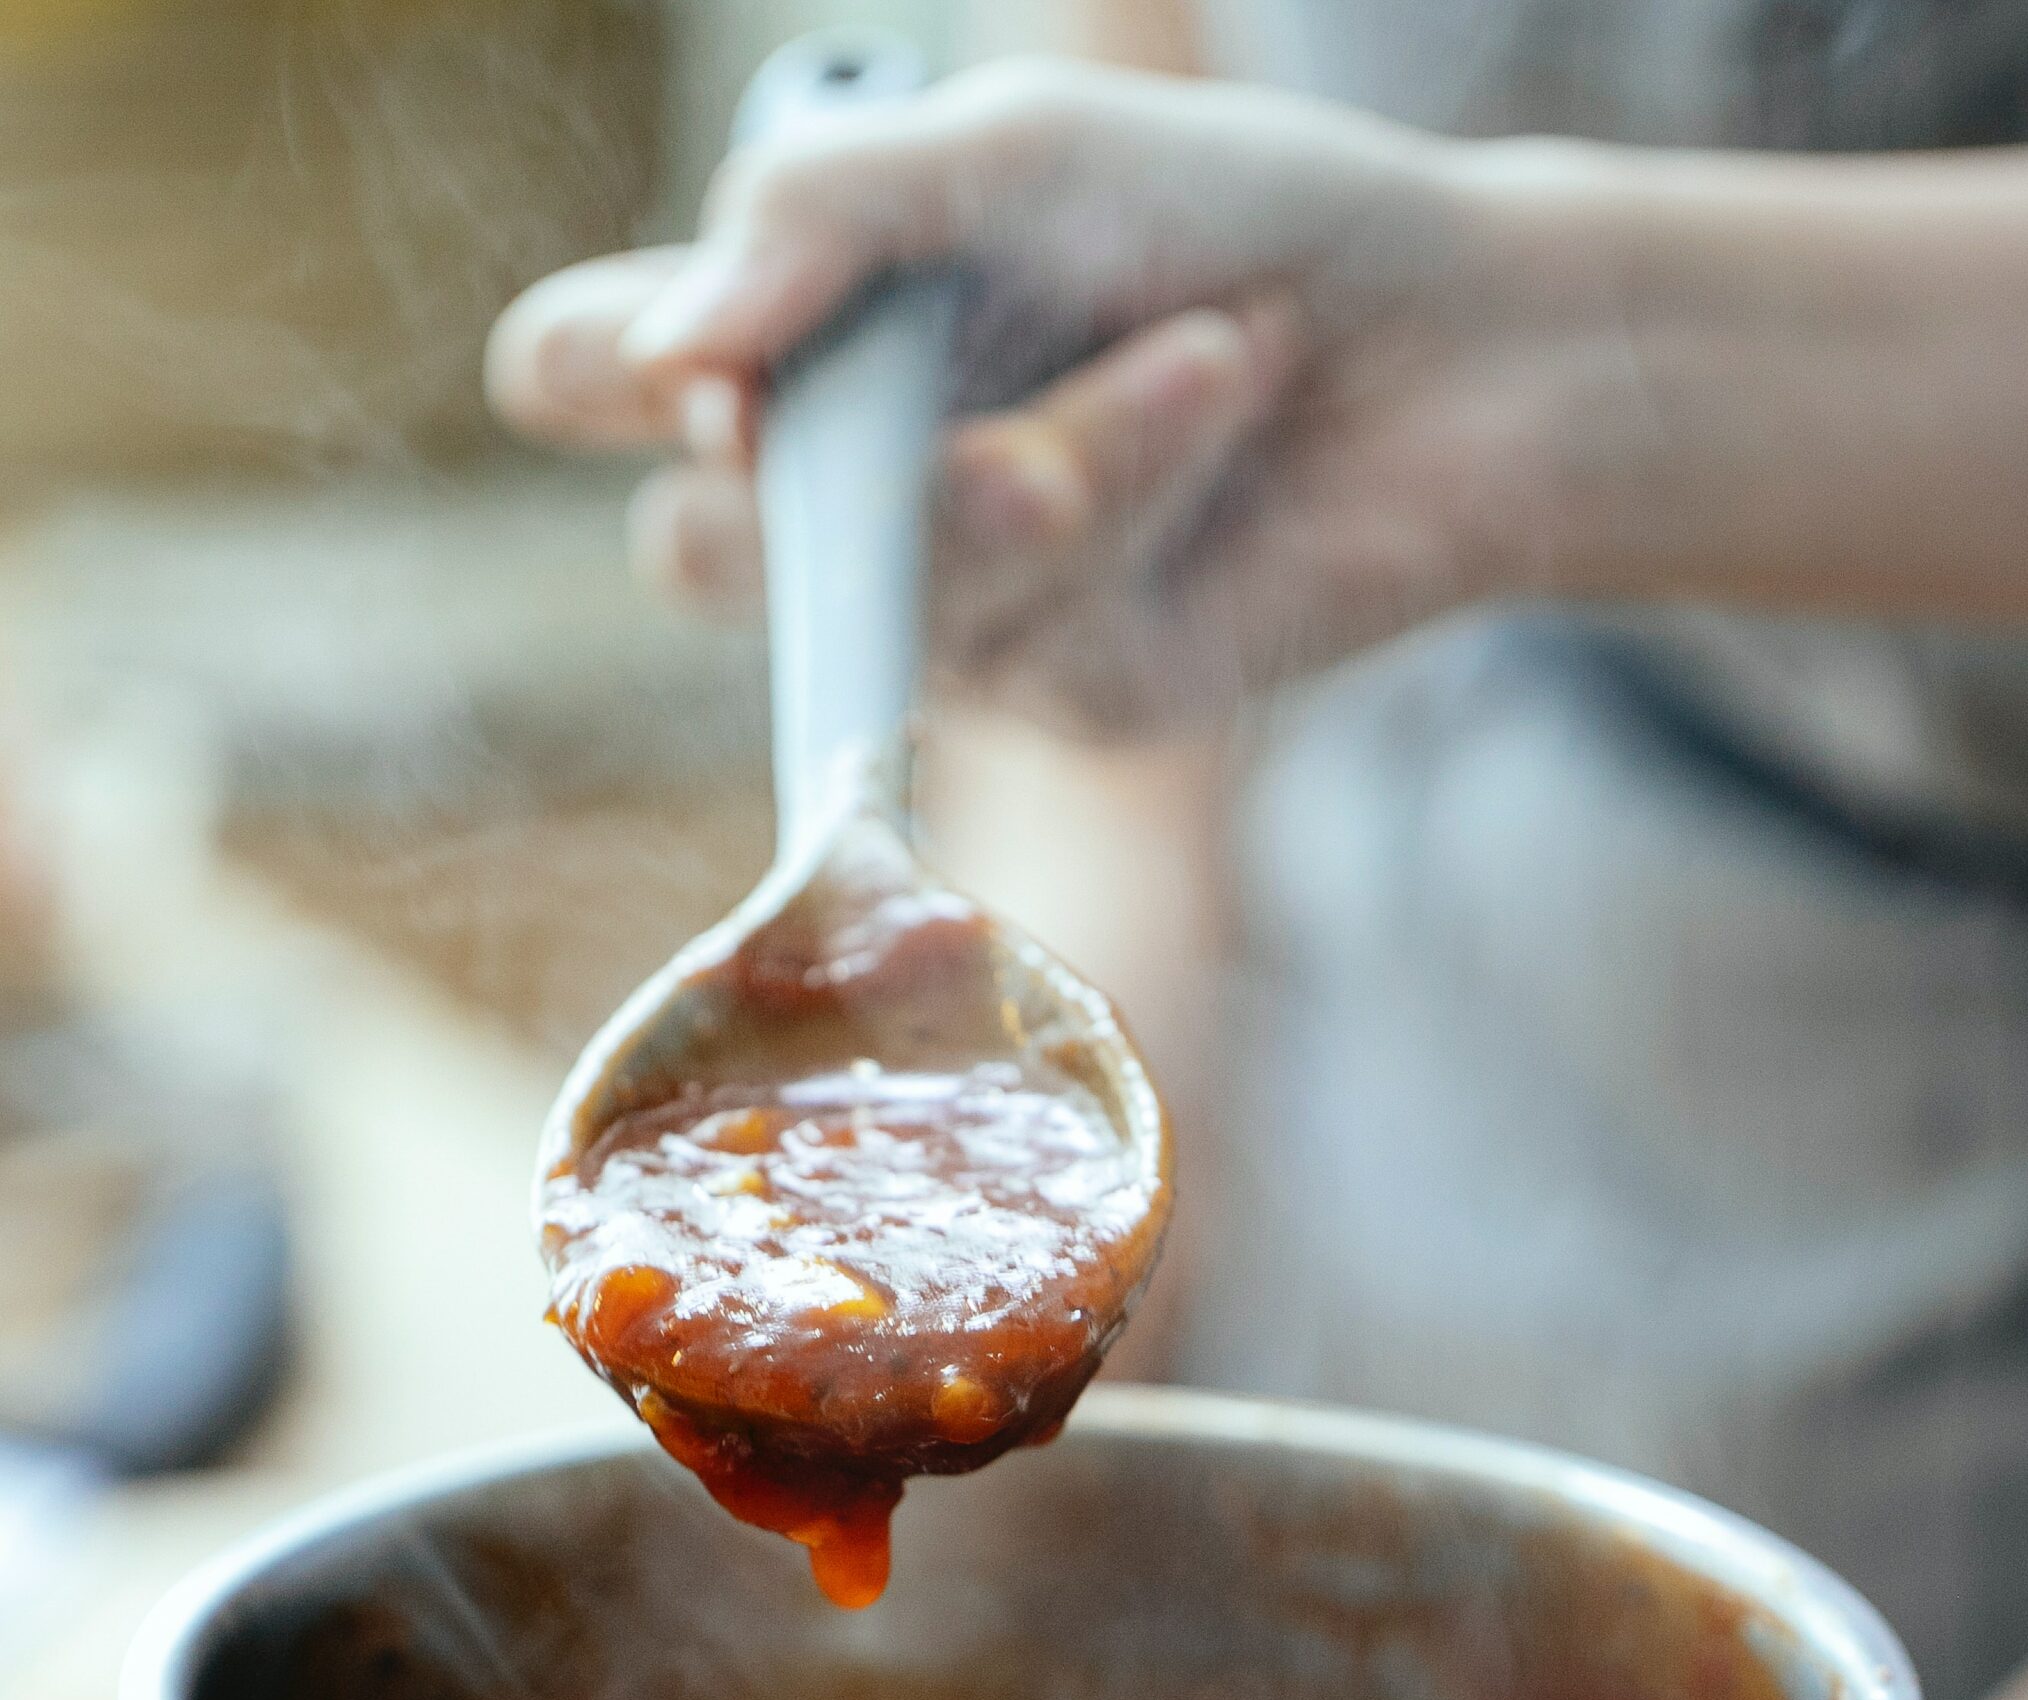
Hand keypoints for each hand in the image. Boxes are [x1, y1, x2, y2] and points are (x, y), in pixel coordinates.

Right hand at [486, 61, 1518, 736]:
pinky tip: (1226, 401)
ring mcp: (954, 614)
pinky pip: (1036, 612)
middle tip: (902, 423)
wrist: (1453, 339)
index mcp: (798, 340)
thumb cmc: (1226, 214)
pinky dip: (1137, 475)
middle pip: (691, 561)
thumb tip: (664, 355)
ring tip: (1206, 349)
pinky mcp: (1067, 694)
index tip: (671, 354)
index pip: (593, 374)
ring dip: (1044, 451)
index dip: (583, 374)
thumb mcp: (1015, 155)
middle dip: (787, 496)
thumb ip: (821, 216)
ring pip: (887, 589)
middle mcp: (851, 495)